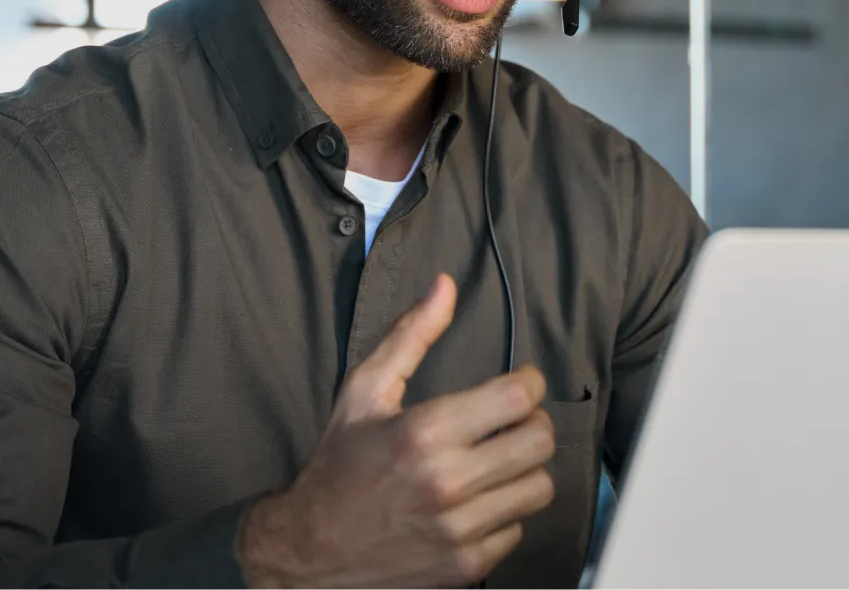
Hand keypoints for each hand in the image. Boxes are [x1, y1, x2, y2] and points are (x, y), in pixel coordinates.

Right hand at [237, 274, 555, 589]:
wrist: (309, 549)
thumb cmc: (339, 465)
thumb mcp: (365, 391)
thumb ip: (410, 335)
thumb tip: (445, 286)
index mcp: (425, 431)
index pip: (518, 397)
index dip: (528, 383)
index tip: (519, 384)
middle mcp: (448, 481)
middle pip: (539, 441)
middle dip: (531, 423)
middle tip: (513, 422)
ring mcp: (459, 528)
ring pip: (539, 487)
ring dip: (524, 470)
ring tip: (498, 462)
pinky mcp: (466, 564)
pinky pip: (518, 529)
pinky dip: (504, 513)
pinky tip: (477, 502)